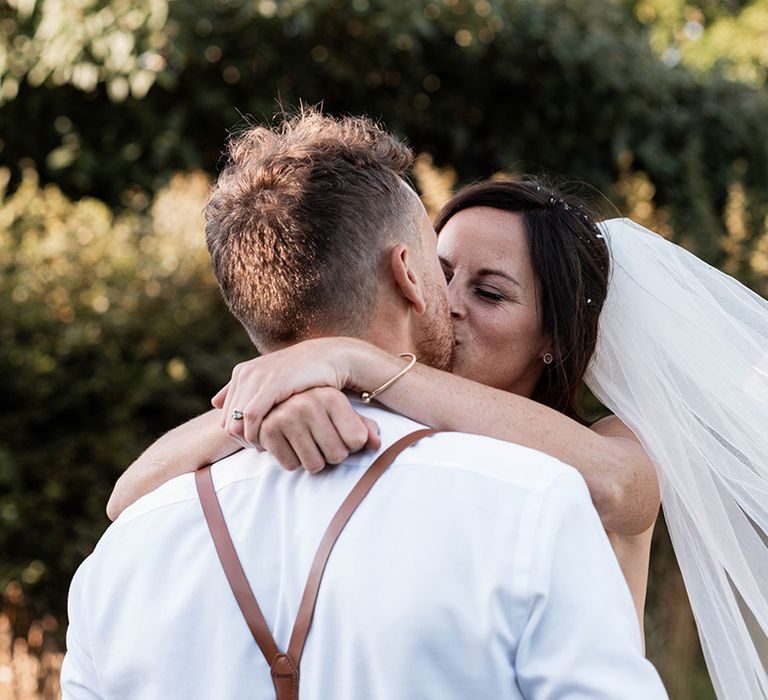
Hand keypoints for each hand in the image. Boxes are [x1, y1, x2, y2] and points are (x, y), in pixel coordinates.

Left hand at [212, 338, 359, 446]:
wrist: (329, 358)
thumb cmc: (305, 374)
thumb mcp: (272, 379)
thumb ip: (243, 389)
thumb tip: (214, 403)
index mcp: (243, 372)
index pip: (226, 414)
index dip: (238, 435)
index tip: (256, 445)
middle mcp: (246, 373)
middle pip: (228, 420)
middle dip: (242, 440)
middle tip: (261, 451)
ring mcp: (257, 377)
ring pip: (237, 421)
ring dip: (249, 440)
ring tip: (266, 449)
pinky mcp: (271, 384)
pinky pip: (251, 416)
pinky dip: (256, 433)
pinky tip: (271, 443)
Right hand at [259, 388, 380, 471]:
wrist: (274, 398)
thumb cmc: (317, 409)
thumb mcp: (341, 412)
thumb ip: (362, 427)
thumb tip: (377, 444)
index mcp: (331, 396)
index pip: (357, 440)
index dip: (352, 445)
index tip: (343, 435)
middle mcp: (308, 403)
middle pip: (337, 455)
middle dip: (332, 455)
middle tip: (323, 442)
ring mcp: (285, 416)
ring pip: (314, 465)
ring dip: (313, 461)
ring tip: (307, 444)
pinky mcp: (267, 431)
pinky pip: (291, 466)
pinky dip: (293, 461)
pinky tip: (290, 445)